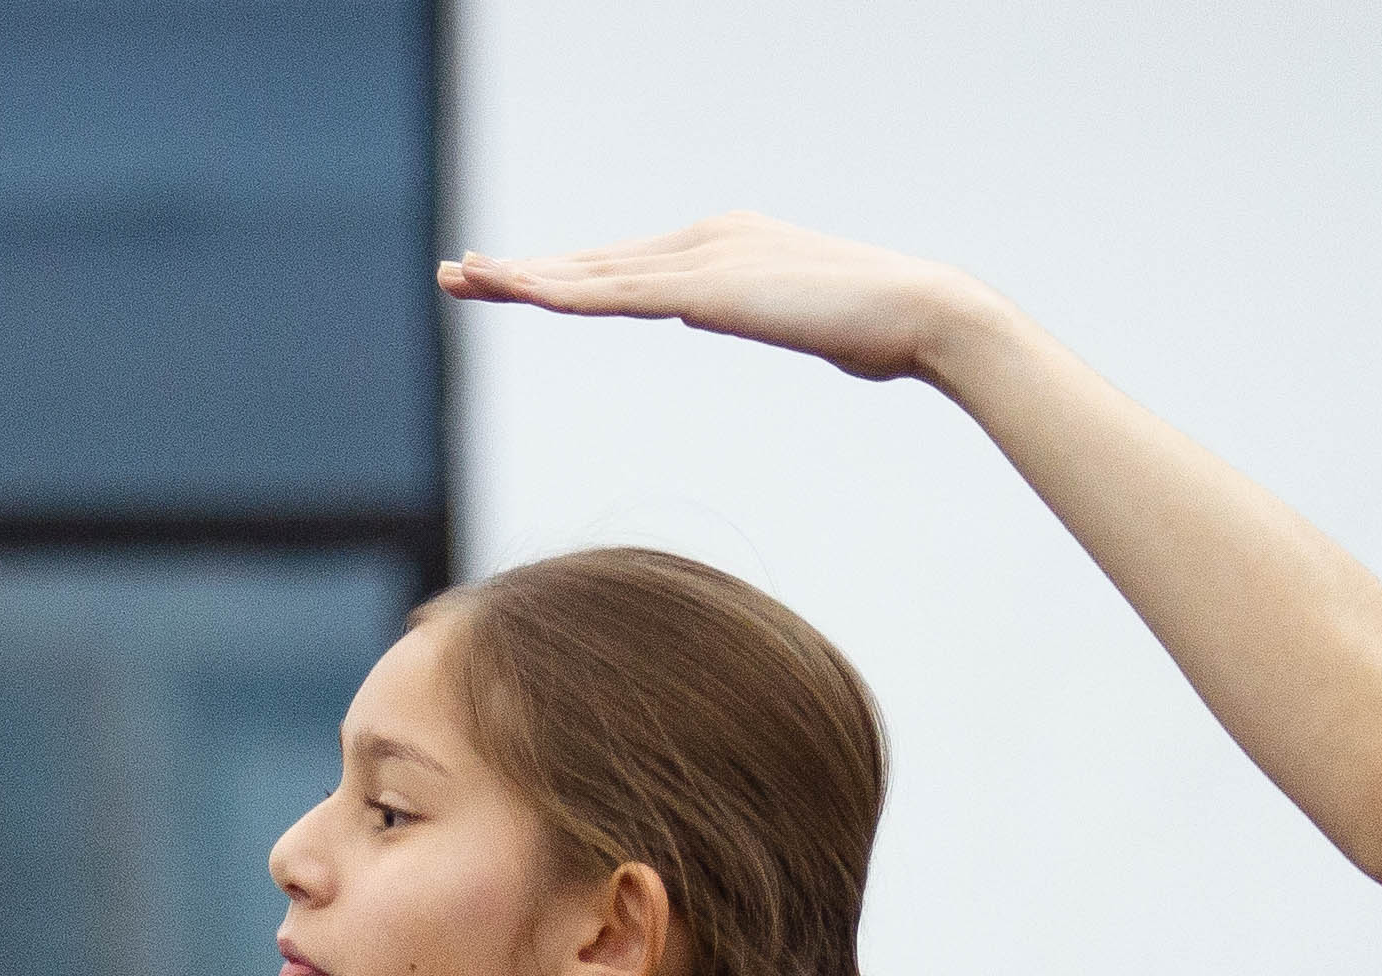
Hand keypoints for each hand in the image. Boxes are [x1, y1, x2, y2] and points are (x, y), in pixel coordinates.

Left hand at [435, 214, 995, 383]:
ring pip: (593, 275)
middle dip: (522, 271)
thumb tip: (724, 314)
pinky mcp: (708, 290)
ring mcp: (705, 259)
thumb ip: (754, 311)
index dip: (564, 276)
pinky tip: (520, 295)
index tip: (512, 285)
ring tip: (463, 279)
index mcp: (725, 245)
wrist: (924, 314)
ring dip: (523, 278)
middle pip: (594, 263)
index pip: (625, 267)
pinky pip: (618, 296)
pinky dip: (563, 294)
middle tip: (457, 274)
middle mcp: (705, 239)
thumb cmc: (882, 329)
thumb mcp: (798, 321)